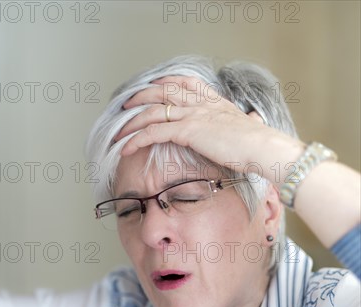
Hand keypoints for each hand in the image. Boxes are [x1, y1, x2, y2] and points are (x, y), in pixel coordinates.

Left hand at [116, 76, 304, 184]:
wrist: (263, 148)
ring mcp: (192, 115)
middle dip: (140, 97)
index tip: (153, 84)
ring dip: (131, 122)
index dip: (166, 81)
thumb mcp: (251, 124)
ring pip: (153, 112)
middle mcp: (200, 104)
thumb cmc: (259, 143)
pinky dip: (136, 139)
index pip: (186, 82)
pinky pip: (153, 132)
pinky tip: (125, 148)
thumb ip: (248, 119)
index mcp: (214, 101)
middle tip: (125, 106)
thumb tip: (254, 118)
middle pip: (162, 92)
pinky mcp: (187, 131)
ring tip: (118, 132)